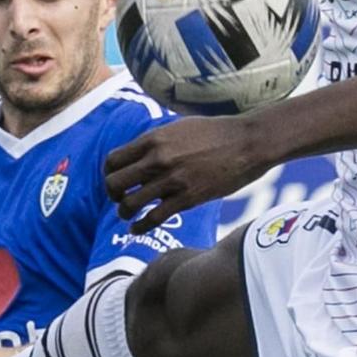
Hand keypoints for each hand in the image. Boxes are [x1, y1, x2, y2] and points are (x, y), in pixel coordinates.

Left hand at [104, 115, 269, 230]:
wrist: (247, 143)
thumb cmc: (216, 133)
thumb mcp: (179, 127)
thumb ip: (158, 141)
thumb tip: (142, 153)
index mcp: (153, 139)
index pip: (113, 160)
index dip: (109, 173)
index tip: (116, 180)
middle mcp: (157, 159)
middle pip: (114, 183)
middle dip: (113, 194)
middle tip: (119, 199)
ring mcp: (171, 180)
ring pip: (130, 204)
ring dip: (124, 213)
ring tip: (127, 215)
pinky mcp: (186, 198)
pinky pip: (153, 218)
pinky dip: (140, 226)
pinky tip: (137, 229)